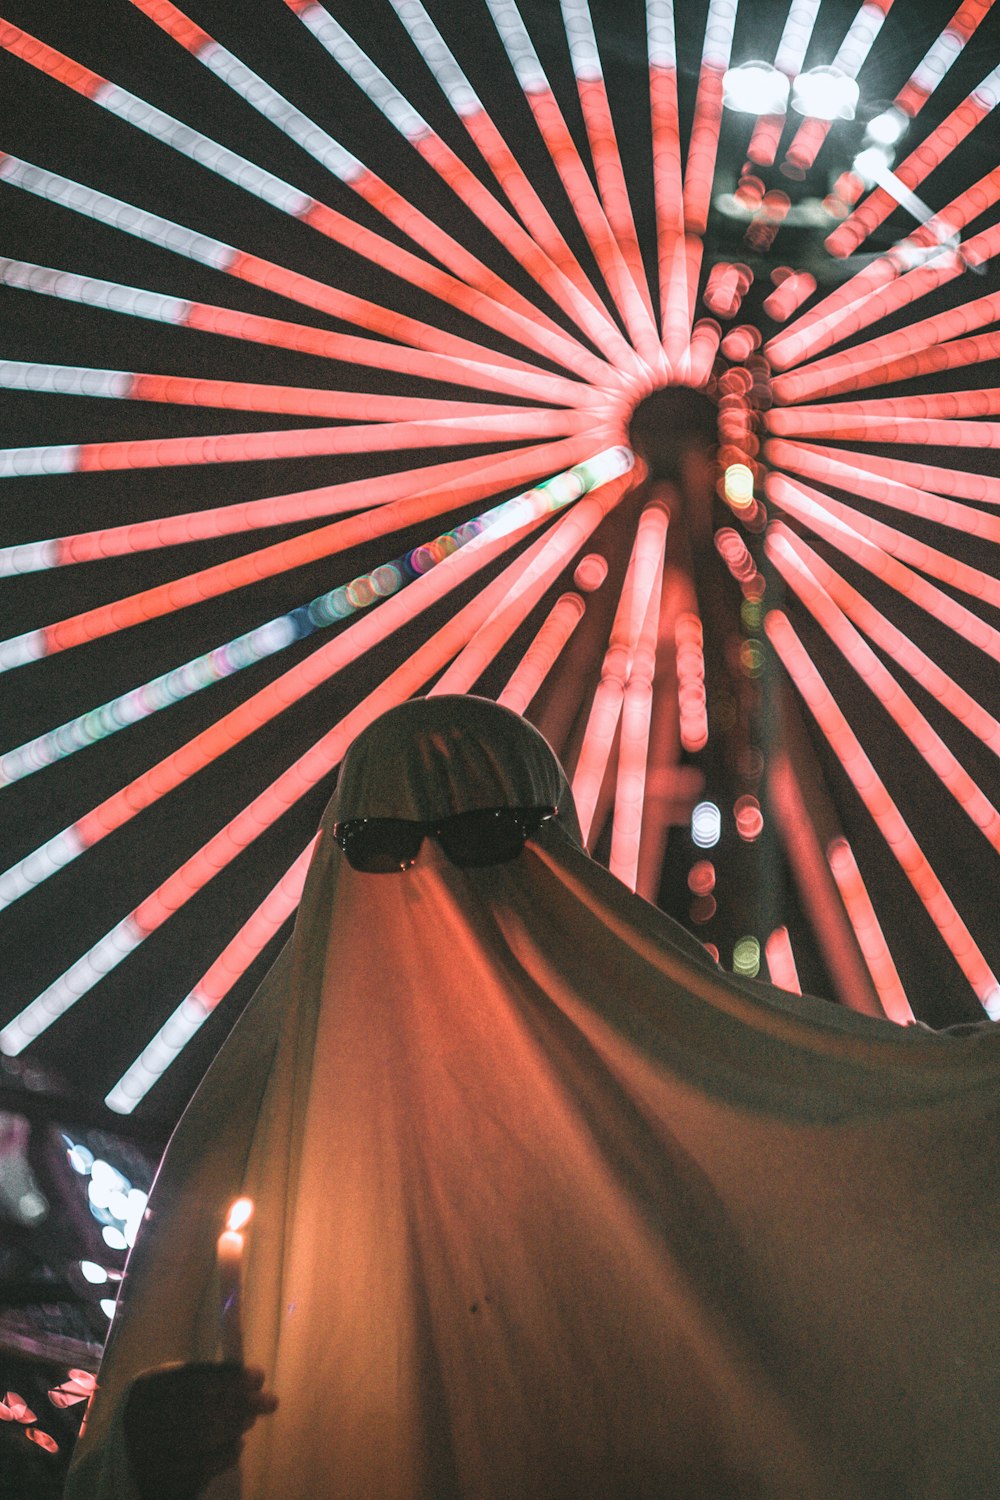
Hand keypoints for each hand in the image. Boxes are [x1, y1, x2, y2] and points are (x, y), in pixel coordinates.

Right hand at [123, 1362, 277, 1498]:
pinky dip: (226, 1455)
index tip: (258, 1377)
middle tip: (271, 1401)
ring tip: (251, 1419)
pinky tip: (238, 1445)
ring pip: (200, 1438)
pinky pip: (200, 1469)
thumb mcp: (178, 1387)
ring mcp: (145, 1453)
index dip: (229, 1378)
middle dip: (241, 1403)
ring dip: (235, 1426)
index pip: (192, 1379)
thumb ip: (209, 1379)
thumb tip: (256, 1377)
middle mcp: (139, 1419)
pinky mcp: (157, 1482)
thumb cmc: (165, 1412)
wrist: (132, 1456)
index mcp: (146, 1388)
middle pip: (199, 1409)